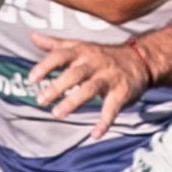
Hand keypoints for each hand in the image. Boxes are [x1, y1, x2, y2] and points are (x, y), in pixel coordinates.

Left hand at [29, 33, 152, 138]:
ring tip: (57, 114)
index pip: (61, 56)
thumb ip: (55, 45)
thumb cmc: (103, 55)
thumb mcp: (80, 46)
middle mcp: (95, 63)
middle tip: (41, 100)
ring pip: (90, 89)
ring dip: (73, 102)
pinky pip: (112, 108)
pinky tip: (95, 134)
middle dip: (57, 86)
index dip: (46, 66)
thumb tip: (32, 36)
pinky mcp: (121, 93)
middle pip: (75, 73)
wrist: (140, 59)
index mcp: (82, 52)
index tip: (32, 78)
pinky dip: (104, 122)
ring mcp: (109, 78)